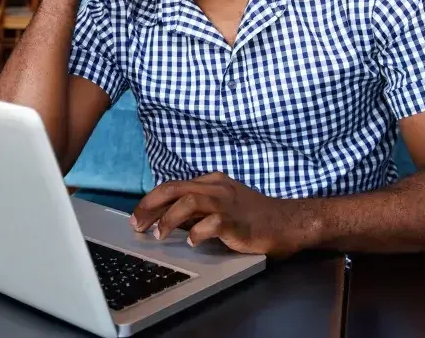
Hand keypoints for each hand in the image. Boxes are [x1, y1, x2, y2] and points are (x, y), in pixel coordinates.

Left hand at [129, 172, 318, 256]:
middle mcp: (216, 188)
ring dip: (168, 220)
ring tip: (159, 236)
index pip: (172, 186)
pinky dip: (196, 233)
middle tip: (137, 224)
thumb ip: (196, 210)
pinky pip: (210, 224)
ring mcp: (227, 203)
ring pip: (187, 202)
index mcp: (211, 182)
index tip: (138, 216)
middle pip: (173, 189)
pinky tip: (192, 242)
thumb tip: (164, 220)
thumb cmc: (253, 218)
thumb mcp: (220, 207)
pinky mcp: (236, 221)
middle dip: (150, 206)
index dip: (150, 201)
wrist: (287, 223)